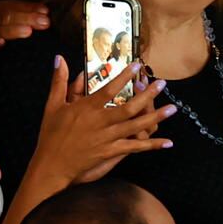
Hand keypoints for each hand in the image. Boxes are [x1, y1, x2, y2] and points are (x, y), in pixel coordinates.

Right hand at [0, 0, 50, 61]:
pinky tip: (1, 44)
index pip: (8, 6)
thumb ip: (19, 18)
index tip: (46, 11)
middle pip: (4, 16)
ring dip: (12, 30)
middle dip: (26, 17)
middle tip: (45, 22)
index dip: (27, 7)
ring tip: (28, 32)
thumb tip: (45, 11)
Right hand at [25, 59, 173, 188]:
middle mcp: (100, 122)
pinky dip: (152, 145)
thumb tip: (60, 58)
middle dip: (148, 95)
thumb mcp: (52, 105)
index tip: (137, 66)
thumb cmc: (51, 134)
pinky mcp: (110, 152)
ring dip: (156, 117)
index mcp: (86, 108)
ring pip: (135, 126)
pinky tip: (168, 143)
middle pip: (129, 107)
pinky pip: (135, 148)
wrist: (50, 165)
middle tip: (162, 84)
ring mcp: (107, 138)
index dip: (124, 77)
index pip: (109, 89)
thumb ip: (59, 81)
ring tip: (172, 108)